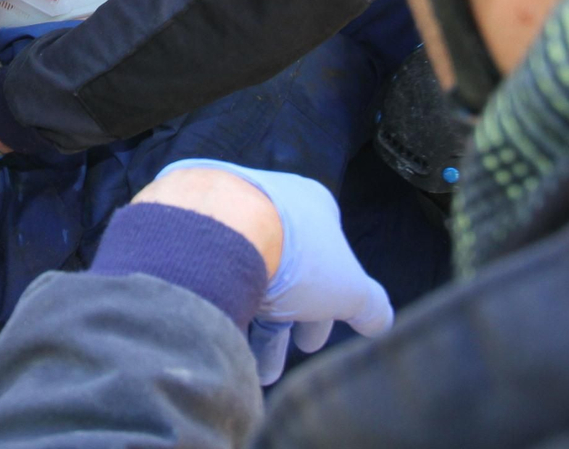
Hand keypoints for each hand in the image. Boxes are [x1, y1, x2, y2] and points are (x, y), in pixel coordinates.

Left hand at [153, 160, 392, 384]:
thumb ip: (370, 305)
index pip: (324, 263)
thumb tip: (379, 321)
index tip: (311, 343)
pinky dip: (215, 302)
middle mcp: (268, 202)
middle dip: (281, 325)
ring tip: (239, 364)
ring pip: (241, 274)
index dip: (324, 307)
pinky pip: (208, 269)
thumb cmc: (293, 253)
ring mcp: (226, 208)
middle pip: (280, 274)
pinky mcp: (188, 220)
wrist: (219, 228)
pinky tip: (213, 332)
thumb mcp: (349, 288)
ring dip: (245, 324)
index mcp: (311, 206)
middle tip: (272, 366)